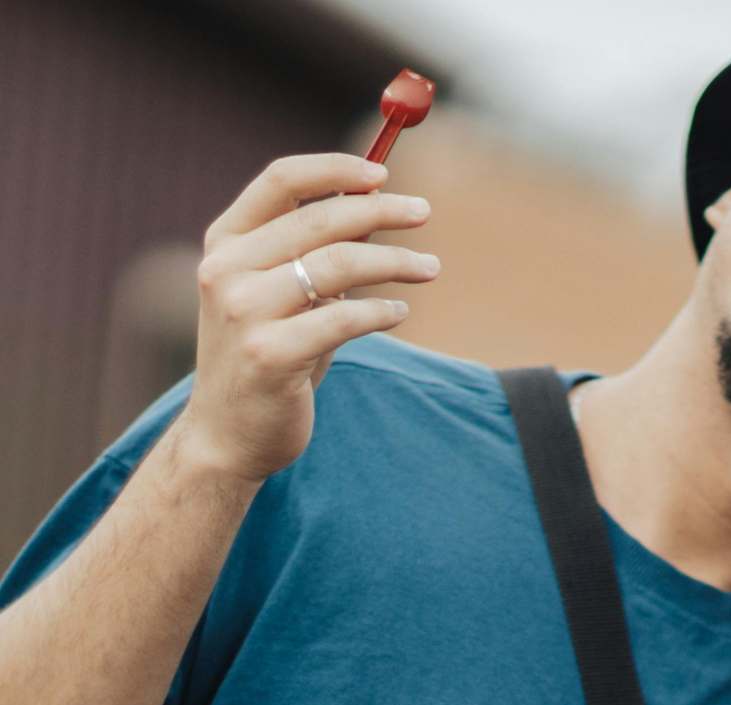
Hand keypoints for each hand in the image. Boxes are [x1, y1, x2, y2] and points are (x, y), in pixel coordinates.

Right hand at [181, 153, 439, 482]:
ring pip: (339, 264)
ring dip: (395, 261)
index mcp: (226, 243)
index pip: (280, 180)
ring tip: (430, 268)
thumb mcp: (280, 293)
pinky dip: (382, 310)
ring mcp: (244, 312)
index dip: (336, 170)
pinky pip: (344, 318)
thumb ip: (313, 251)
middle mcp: (226, 270)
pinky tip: (398, 312)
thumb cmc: (267, 354)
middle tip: (423, 212)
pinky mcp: (270, 354)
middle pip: (320, 218)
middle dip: (381, 210)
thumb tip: (375, 203)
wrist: (228, 434)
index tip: (383, 173)